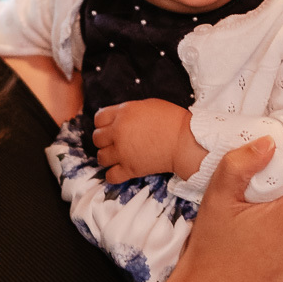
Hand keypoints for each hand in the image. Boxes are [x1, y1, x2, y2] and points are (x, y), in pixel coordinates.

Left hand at [92, 100, 206, 181]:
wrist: (185, 141)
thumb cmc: (173, 120)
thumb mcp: (148, 105)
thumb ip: (129, 111)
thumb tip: (120, 118)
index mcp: (123, 113)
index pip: (98, 118)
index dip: (103, 123)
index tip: (110, 128)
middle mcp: (119, 132)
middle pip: (96, 138)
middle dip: (104, 140)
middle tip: (115, 143)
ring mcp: (123, 152)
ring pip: (100, 157)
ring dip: (107, 157)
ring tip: (117, 157)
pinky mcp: (130, 169)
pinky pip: (110, 176)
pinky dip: (113, 175)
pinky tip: (119, 171)